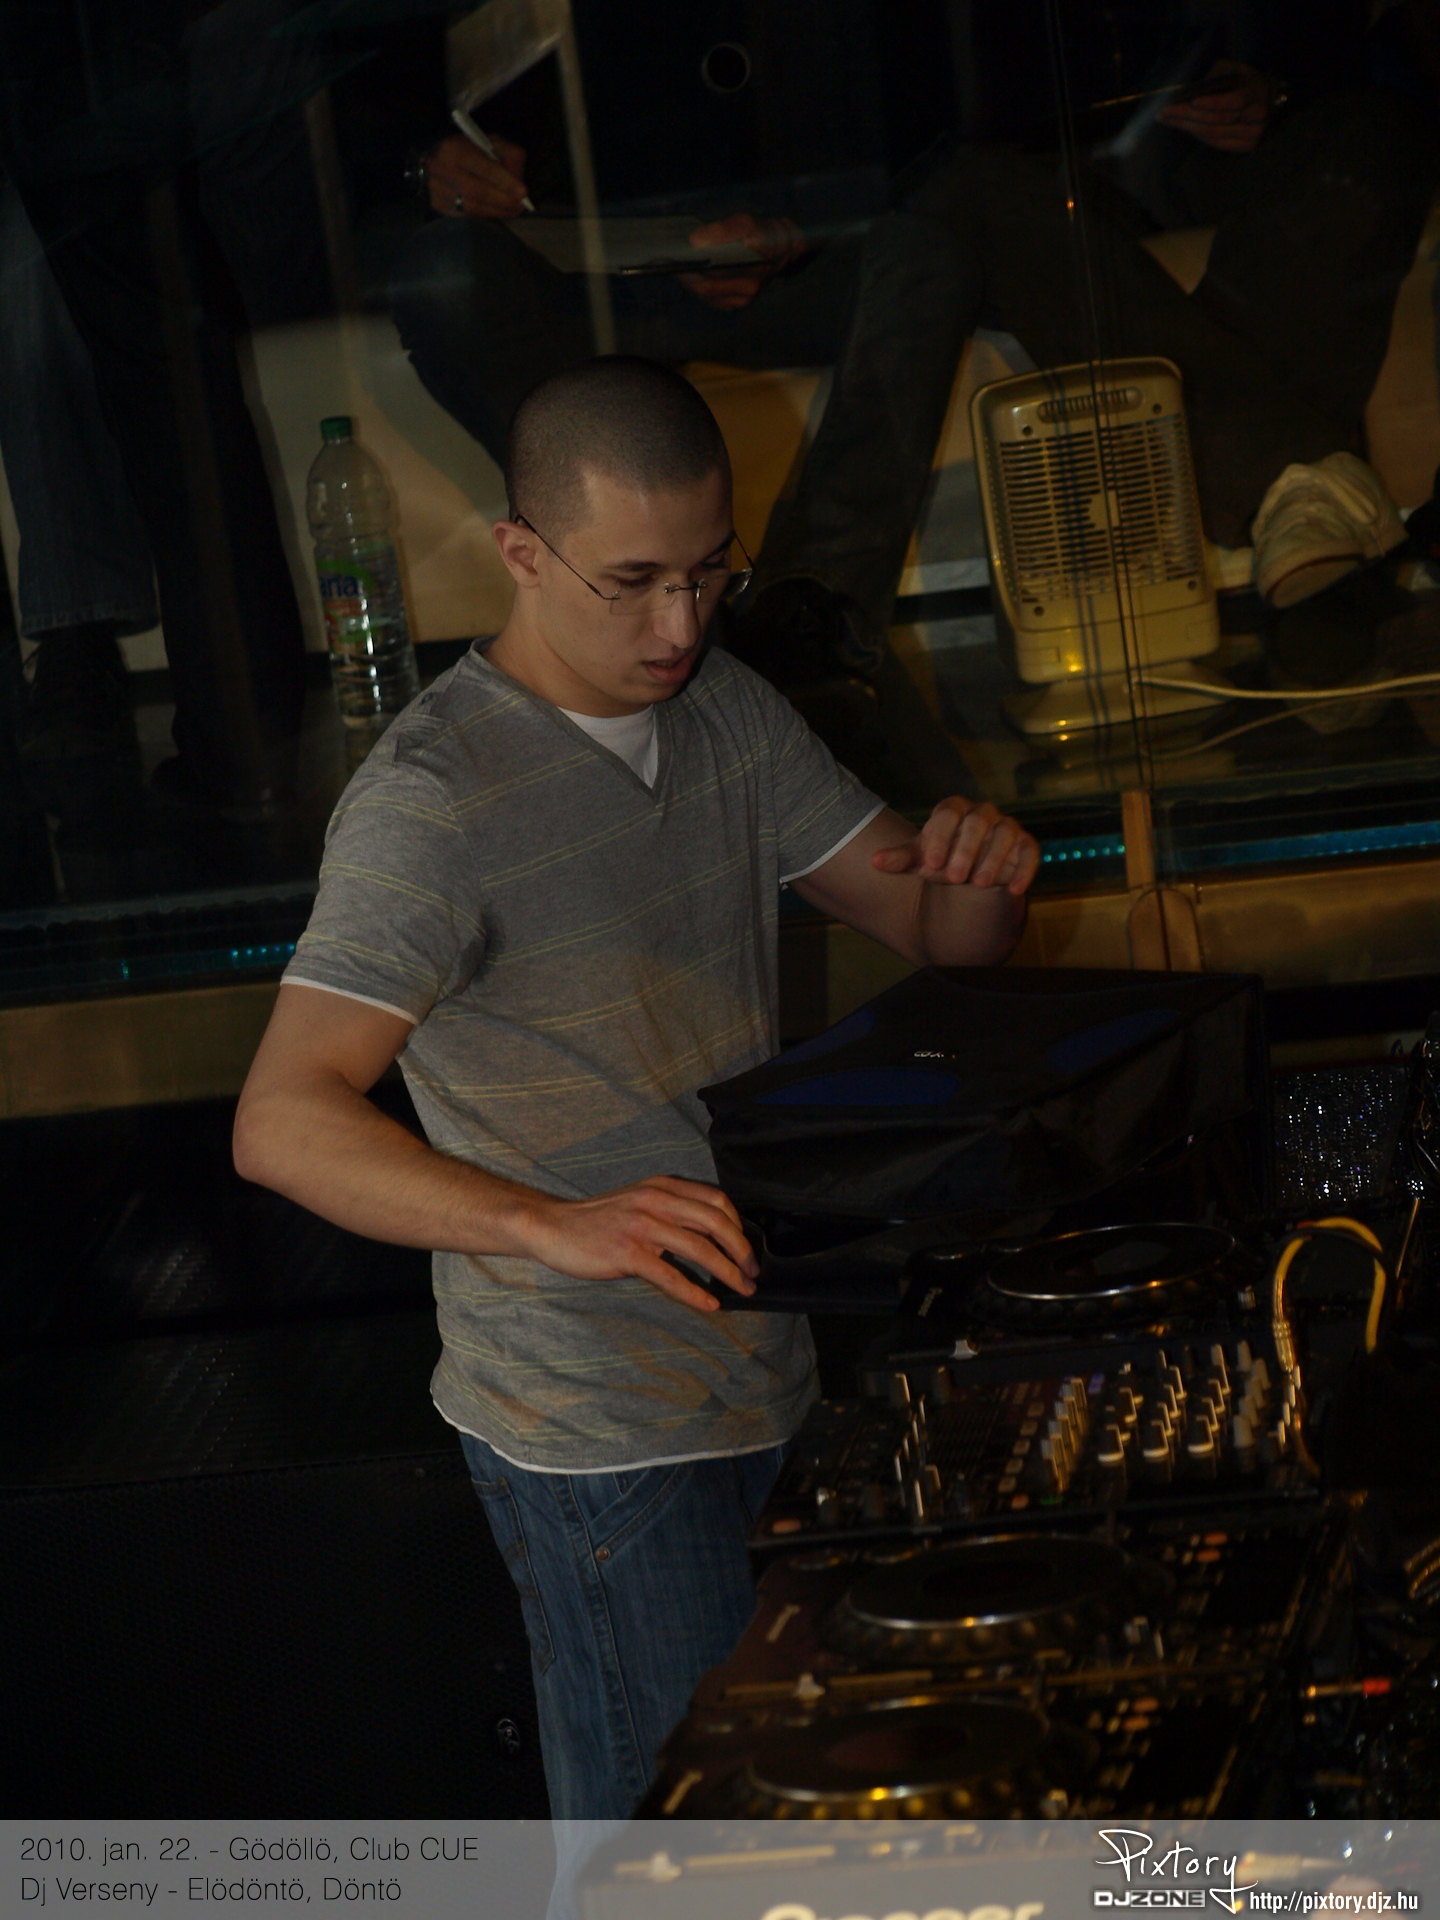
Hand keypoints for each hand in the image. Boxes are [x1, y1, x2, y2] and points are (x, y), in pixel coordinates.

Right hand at [424, 132, 528, 218]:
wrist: (434, 157)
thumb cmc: (468, 149)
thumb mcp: (489, 142)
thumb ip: (508, 155)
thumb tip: (519, 180)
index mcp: (455, 149)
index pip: (483, 167)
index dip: (505, 181)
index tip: (523, 192)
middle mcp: (441, 169)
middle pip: (477, 191)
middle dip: (503, 201)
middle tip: (520, 206)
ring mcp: (437, 189)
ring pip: (471, 207)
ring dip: (496, 211)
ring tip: (512, 210)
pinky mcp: (438, 205)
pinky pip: (465, 216)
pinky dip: (485, 215)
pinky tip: (495, 212)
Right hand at [521, 1175, 758, 1313]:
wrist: (553, 1227)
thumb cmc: (599, 1221)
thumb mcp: (639, 1202)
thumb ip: (671, 1211)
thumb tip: (712, 1239)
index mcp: (662, 1187)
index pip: (716, 1200)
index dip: (739, 1225)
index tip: (747, 1249)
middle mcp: (656, 1200)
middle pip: (716, 1222)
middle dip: (741, 1250)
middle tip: (753, 1273)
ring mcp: (641, 1225)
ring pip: (699, 1249)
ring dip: (727, 1272)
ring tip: (741, 1290)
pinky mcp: (627, 1252)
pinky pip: (670, 1275)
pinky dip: (694, 1292)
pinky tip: (709, 1304)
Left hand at [682, 213, 804, 310]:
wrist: (782, 248)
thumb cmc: (764, 233)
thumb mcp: (746, 222)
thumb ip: (723, 230)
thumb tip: (696, 241)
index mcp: (750, 272)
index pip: (711, 276)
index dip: (689, 269)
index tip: (673, 259)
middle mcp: (746, 292)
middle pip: (705, 289)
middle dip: (685, 276)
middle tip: (668, 262)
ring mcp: (741, 300)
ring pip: (706, 296)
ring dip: (689, 282)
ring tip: (676, 266)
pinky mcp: (736, 303)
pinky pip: (711, 299)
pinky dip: (698, 287)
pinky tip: (689, 275)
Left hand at [870, 797, 1039, 897]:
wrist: (969, 872)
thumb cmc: (941, 859)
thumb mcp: (920, 860)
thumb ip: (900, 859)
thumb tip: (875, 861)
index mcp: (953, 810)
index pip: (947, 813)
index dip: (939, 836)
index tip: (931, 863)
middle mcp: (982, 813)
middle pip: (977, 821)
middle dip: (966, 849)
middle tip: (954, 877)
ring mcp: (1006, 827)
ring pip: (1005, 832)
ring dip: (993, 858)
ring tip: (979, 885)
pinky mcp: (1025, 845)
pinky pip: (1030, 851)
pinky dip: (1025, 869)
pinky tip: (1013, 890)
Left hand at [1157, 62, 1270, 152]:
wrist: (1265, 97)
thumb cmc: (1243, 80)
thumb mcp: (1233, 68)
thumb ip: (1216, 75)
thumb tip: (1190, 90)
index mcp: (1256, 92)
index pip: (1233, 102)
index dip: (1212, 103)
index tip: (1191, 101)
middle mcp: (1257, 116)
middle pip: (1218, 121)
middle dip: (1188, 116)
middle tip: (1164, 111)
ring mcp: (1252, 134)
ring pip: (1213, 134)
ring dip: (1187, 127)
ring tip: (1166, 118)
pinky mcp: (1246, 146)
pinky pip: (1216, 143)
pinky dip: (1196, 135)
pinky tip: (1181, 126)